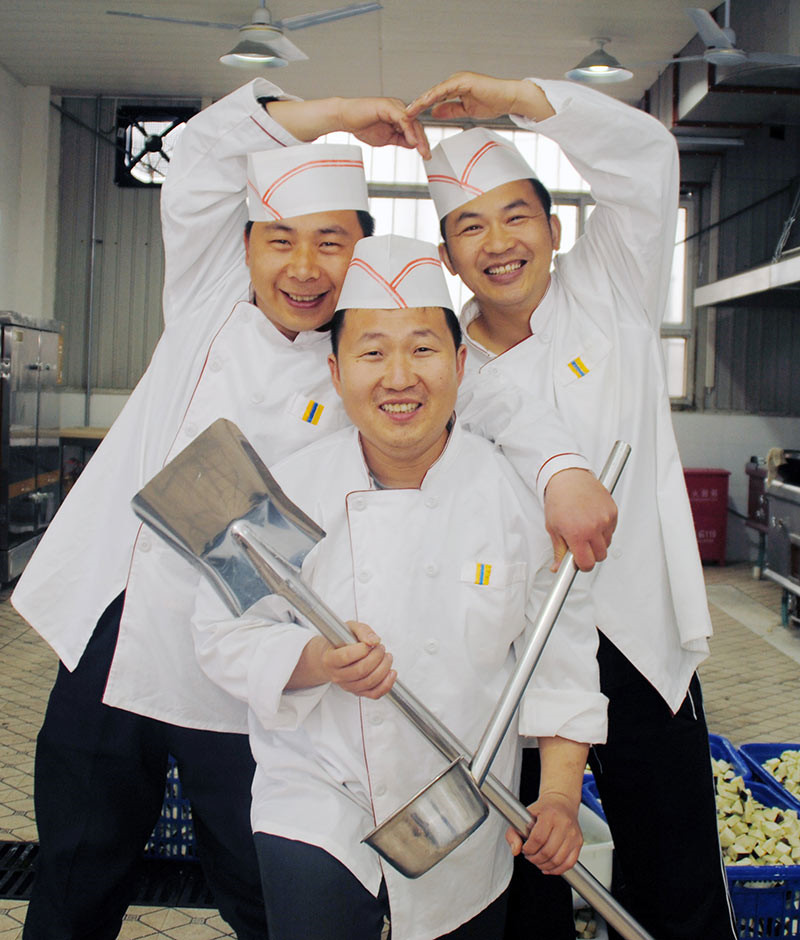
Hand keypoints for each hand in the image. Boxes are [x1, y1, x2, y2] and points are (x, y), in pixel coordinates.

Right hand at [320, 620, 396, 698]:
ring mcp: (347, 686)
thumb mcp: (349, 628)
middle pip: (360, 670)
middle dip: (376, 657)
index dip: (362, 649)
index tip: (369, 643)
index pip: (346, 657)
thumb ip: (362, 631)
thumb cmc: (340, 642)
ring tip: (387, 657)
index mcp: (330, 659)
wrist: (333, 656)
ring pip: (369, 682)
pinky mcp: (358, 692)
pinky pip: (374, 694)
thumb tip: (374, 640)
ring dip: (384, 668)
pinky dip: (386, 684)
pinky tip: (391, 672)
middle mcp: (337, 675)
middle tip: (381, 648)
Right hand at [337, 97, 430, 158]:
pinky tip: (412, 141)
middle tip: (426, 155)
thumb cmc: (362, 125)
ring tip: (422, 150)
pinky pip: (402, 118)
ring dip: (418, 138)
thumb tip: (414, 144)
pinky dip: (408, 130)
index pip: (415, 129)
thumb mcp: (386, 139)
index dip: (421, 142)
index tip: (425, 155)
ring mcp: (394, 106)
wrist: (345, 118)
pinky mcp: (388, 106)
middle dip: (423, 142)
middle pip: (416, 125)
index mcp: (399, 116)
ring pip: (412, 122)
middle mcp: (399, 109)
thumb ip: (400, 140)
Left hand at [406, 71, 552, 123]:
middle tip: (404, 113)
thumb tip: (434, 112)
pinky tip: (425, 102)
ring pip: (436, 91)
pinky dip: (434, 96)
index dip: (421, 107)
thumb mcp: (466, 110)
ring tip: (410, 110)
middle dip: (418, 104)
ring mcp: (459, 79)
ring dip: (422, 101)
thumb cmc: (492, 102)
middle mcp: (455, 81)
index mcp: (455, 88)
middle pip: (432, 94)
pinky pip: (446, 89)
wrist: (508, 98)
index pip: (434, 98)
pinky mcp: (464, 81)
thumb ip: (450, 110)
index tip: (410, 115)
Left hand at [505, 792, 582, 875]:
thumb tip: (515, 850)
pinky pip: (569, 863)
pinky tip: (548, 866)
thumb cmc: (542, 810)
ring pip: (557, 860)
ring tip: (538, 860)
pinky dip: (557, 870)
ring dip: (544, 865)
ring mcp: (573, 834)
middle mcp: (564, 824)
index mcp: (550, 814)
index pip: (538, 839)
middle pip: (548, 852)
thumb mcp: (524, 816)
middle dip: (535, 859)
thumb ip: (513, 833)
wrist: (561, 803)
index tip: (525, 849)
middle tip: (530, 856)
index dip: (528, 849)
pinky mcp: (579, 842)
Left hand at [544, 469, 616, 571]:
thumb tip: (558, 568)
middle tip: (580, 544)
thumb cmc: (559, 499)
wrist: (568, 478)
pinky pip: (612, 530)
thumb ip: (558, 551)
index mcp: (577, 533)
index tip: (579, 561)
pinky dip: (604, 530)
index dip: (582, 565)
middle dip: (590, 554)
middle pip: (600, 556)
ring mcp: (605, 519)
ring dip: (598, 542)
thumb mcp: (553, 528)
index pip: (587, 563)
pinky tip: (593, 520)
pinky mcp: (613, 512)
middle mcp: (594, 527)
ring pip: (607, 544)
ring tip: (585, 528)